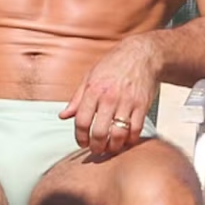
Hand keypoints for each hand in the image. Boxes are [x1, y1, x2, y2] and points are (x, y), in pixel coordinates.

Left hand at [59, 38, 159, 154]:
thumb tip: (62, 116)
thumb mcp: (90, 77)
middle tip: (96, 150)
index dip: (80, 137)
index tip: (82, 143)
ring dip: (113, 147)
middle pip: (99, 132)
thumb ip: (76, 99)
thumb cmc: (113, 65)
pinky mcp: (142, 106)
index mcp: (93, 90)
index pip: (81, 120)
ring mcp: (127, 102)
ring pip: (118, 134)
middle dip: (96, 147)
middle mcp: (109, 97)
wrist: (141, 54)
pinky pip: (135, 130)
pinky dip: (130, 140)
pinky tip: (125, 140)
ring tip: (110, 148)